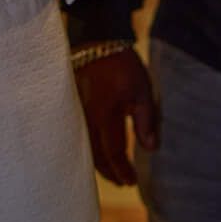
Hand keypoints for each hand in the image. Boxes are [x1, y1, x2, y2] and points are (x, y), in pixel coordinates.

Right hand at [75, 48, 159, 185]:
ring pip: (84, 146)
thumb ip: (145, 121)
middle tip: (121, 182)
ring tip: (109, 171)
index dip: (122, 170)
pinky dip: (86, 147)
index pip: (113, 152)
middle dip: (108, 171)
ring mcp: (75, 112)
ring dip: (96, 162)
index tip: (131, 181)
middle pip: (95, 154)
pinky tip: (93, 150)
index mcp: (105, 116)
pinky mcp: (70, 106)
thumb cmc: (122, 64)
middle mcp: (86, 118)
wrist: (96, 39)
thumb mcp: (142, 91)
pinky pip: (77, 133)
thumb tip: (150, 149)